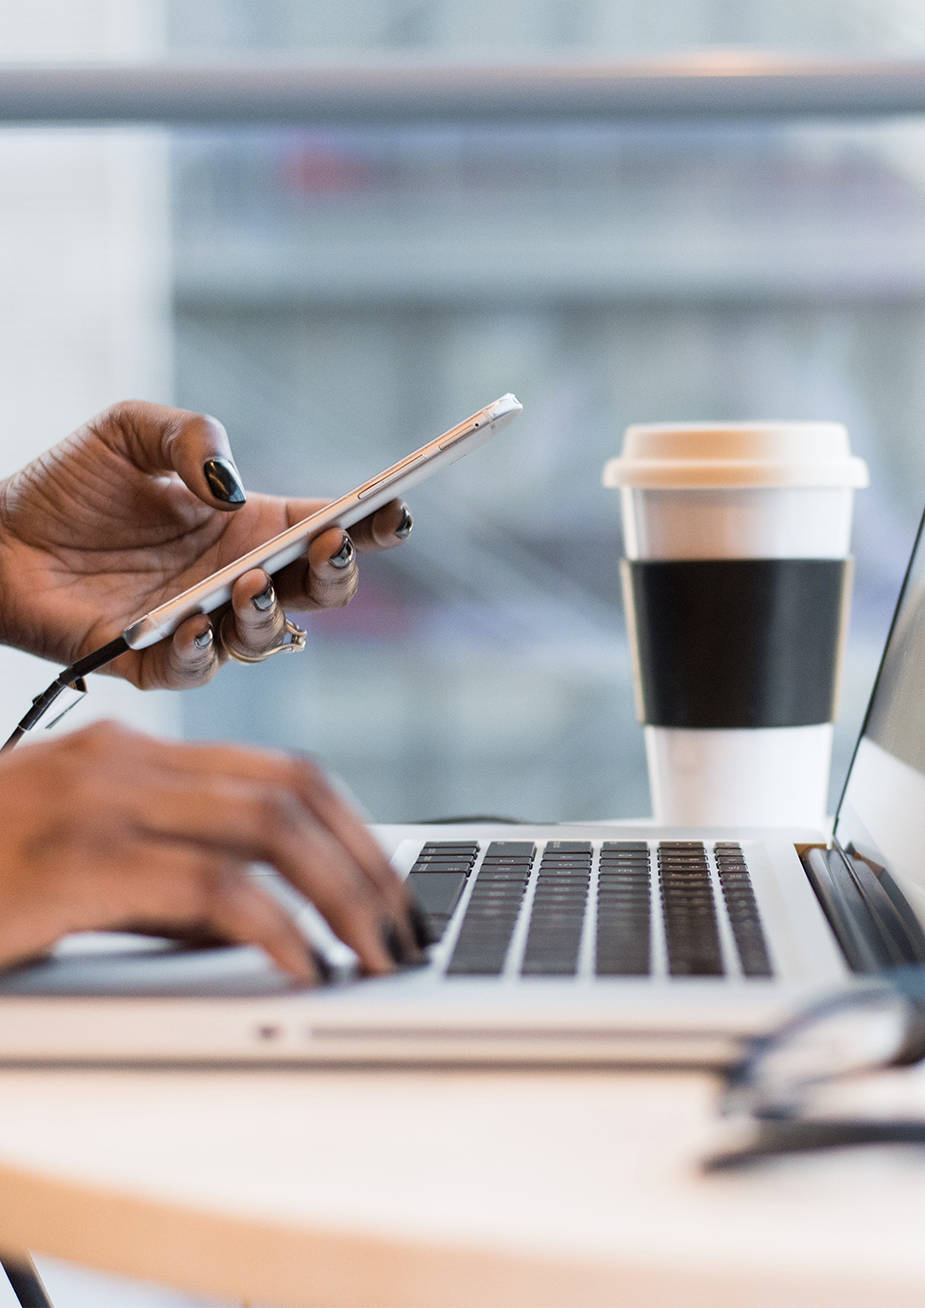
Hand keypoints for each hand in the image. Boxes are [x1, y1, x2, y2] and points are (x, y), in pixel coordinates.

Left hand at [0, 401, 411, 687]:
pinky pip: (195, 669)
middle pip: (317, 592)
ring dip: (270, 613)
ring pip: (267, 639)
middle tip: (329, 545)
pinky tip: (194, 620)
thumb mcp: (132, 431)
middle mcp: (236, 579)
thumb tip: (231, 487)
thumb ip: (191, 437)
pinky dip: (202, 650)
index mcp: (248, 527)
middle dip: (337, 574)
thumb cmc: (68, 484)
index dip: (369, 523)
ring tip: (249, 581)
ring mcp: (201, 623)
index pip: (327, 529)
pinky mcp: (153, 660)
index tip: (395, 507)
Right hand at [0, 721, 422, 978]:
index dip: (354, 828)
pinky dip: (276, 929)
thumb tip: (266, 921)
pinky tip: (302, 967)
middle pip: (293, 791)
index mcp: (132, 753)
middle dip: (367, 864)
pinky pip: (211, 889)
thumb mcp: (82, 867)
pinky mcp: (73, 865)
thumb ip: (171, 881)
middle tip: (404, 929)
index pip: (282, 770)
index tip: (390, 887)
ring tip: (376, 954)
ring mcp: (97, 804)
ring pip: (270, 827)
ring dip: (343, 894)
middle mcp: (123, 762)